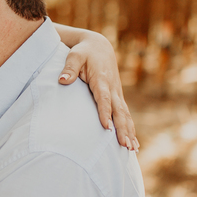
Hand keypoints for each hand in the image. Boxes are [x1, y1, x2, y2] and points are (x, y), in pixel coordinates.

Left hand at [59, 34, 138, 150]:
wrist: (99, 46)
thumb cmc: (84, 52)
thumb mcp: (75, 55)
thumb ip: (69, 68)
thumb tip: (62, 80)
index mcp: (102, 79)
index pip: (104, 98)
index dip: (105, 112)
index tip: (107, 126)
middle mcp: (113, 88)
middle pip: (119, 111)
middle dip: (123, 129)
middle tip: (124, 145)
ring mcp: (117, 94)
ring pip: (125, 115)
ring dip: (129, 132)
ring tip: (132, 149)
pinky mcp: (118, 98)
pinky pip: (125, 115)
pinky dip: (130, 129)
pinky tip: (133, 144)